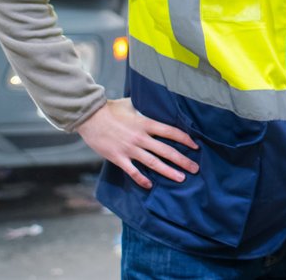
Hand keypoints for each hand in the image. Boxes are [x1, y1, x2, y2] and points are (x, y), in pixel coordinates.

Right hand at [75, 98, 197, 189]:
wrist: (89, 118)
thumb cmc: (110, 109)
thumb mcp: (131, 103)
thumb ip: (144, 106)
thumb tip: (155, 100)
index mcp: (146, 123)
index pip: (171, 132)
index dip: (185, 139)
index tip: (195, 146)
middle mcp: (141, 137)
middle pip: (166, 150)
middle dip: (183, 160)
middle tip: (195, 168)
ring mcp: (130, 149)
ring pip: (154, 163)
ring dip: (169, 171)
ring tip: (181, 178)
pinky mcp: (118, 158)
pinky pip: (133, 171)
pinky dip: (142, 179)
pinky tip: (150, 185)